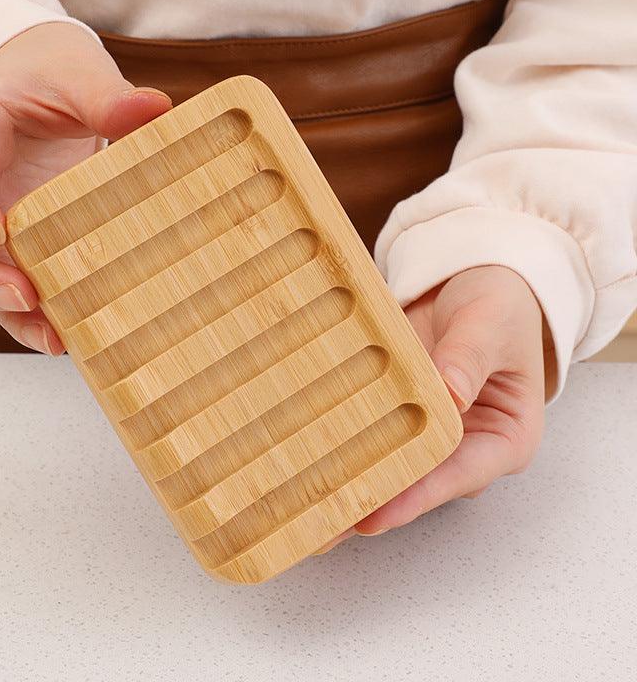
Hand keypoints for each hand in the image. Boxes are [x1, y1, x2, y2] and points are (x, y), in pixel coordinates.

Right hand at [0, 23, 171, 352]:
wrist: (48, 85)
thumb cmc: (50, 74)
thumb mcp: (77, 73)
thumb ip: (106, 95)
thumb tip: (153, 110)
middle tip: (23, 293)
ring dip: (3, 310)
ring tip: (52, 335)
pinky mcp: (17, 246)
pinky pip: (10, 288)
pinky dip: (32, 318)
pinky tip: (65, 337)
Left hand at [317, 265, 545, 552]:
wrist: (472, 276)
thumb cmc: (499, 303)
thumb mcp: (492, 323)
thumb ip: (470, 356)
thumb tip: (451, 393)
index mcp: (504, 438)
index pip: (458, 476)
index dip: (415, 497)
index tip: (374, 517)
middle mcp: (464, 447)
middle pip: (416, 483)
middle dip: (370, 504)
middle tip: (322, 527)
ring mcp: (427, 433)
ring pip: (387, 467)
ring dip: (347, 486)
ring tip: (301, 515)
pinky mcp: (397, 414)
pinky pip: (369, 435)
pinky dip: (340, 449)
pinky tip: (304, 466)